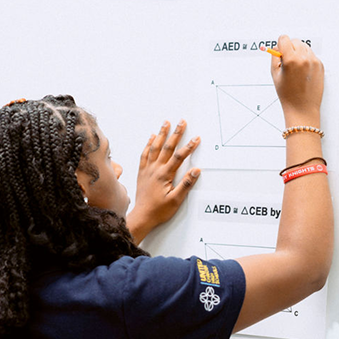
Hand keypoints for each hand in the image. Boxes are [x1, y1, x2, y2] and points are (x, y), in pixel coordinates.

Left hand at [126, 120, 200, 243]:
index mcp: (164, 175)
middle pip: (167, 147)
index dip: (189, 147)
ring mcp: (147, 170)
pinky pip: (145, 154)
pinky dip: (148, 144)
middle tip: (182, 122)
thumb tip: (196, 171)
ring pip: (154, 147)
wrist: (142, 216)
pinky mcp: (142, 172)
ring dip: (161, 134)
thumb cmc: (158, 210)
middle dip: (176, 133)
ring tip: (166, 123)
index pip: (179, 157)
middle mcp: (155, 170)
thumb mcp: (176, 200)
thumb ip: (186, 184)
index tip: (196, 139)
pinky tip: (151, 138)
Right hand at [271, 35, 323, 127]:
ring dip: (298, 53)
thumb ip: (275, 58)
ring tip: (295, 69)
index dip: (280, 44)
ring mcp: (314, 61)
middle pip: (295, 41)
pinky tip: (302, 73)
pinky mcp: (320, 65)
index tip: (279, 50)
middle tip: (286, 61)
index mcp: (291, 60)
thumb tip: (276, 47)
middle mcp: (304, 58)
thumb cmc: (288, 94)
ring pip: (304, 47)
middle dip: (289, 48)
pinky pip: (311, 55)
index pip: (284, 39)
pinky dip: (306, 60)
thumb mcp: (275, 75)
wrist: (302, 107)